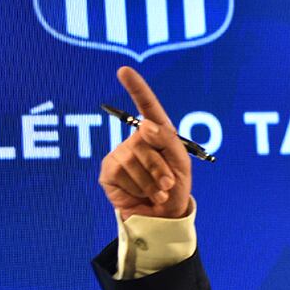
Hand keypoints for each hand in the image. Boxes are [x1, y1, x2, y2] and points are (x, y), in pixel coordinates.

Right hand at [98, 66, 192, 219]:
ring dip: (151, 182)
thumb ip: (167, 140)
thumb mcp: (181, 163)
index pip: (146, 106)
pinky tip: (140, 194)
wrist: (163, 219)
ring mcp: (120, 154)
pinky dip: (137, 188)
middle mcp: (137, 140)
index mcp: (157, 134)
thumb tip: (144, 124)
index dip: (136, 88)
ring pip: (133, 160)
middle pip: (143, 141)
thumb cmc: (176, 189)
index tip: (123, 71)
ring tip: (158, 192)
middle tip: (167, 185)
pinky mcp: (108, 172)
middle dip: (159, 167)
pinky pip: (121, 174)